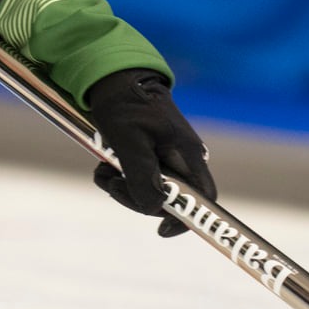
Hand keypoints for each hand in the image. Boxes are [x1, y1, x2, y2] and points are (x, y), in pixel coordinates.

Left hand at [84, 68, 215, 237]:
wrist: (113, 78)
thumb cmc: (123, 102)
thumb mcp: (128, 137)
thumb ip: (141, 172)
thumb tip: (153, 207)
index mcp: (186, 154)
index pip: (204, 197)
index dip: (189, 218)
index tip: (161, 230)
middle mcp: (181, 159)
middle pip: (171, 200)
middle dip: (138, 198)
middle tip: (112, 184)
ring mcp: (165, 159)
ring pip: (150, 191)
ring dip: (123, 188)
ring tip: (103, 171)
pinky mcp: (149, 157)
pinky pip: (138, 180)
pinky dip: (118, 179)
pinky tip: (104, 167)